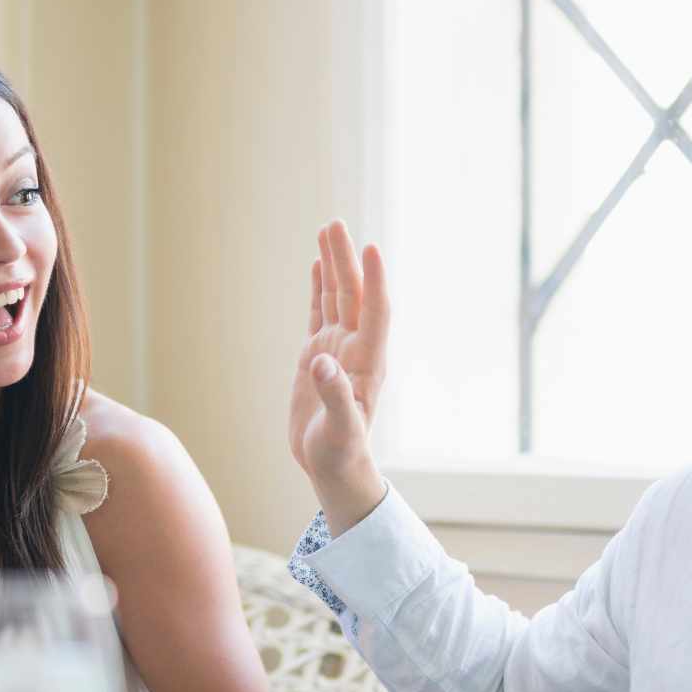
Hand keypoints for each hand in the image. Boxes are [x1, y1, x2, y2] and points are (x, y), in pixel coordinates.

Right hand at [289, 220, 389, 531]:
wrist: (333, 467)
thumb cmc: (341, 453)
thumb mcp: (341, 431)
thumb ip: (335, 396)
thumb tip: (321, 362)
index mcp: (367, 363)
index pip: (375, 312)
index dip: (374, 281)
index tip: (370, 248)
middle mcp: (355, 349)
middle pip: (353, 295)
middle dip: (346, 259)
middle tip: (335, 224)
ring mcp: (337, 350)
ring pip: (336, 297)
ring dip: (333, 265)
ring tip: (328, 230)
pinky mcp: (317, 356)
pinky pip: (320, 312)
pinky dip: (319, 288)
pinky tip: (318, 265)